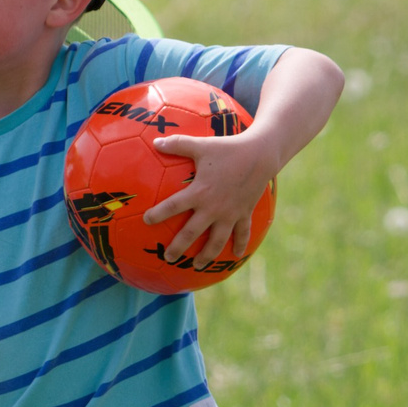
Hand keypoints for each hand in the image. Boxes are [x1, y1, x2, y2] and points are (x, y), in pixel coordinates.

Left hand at [142, 129, 281, 264]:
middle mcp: (213, 208)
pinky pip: (242, 233)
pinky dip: (239, 244)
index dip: (158, 214)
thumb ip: (177, 144)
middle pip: (191, 233)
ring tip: (197, 266)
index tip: (146, 221)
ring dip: (206, 255)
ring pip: (216, 241)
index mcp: (199, 192)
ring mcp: (230, 213)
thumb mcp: (201, 145)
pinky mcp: (244, 213)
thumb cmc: (228, 149)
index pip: (173, 206)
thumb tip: (156, 141)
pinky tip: (236, 255)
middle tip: (168, 258)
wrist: (261, 154)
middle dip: (178, 247)